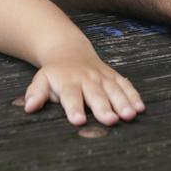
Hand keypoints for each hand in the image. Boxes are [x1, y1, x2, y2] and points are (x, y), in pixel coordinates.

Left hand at [23, 51, 144, 126]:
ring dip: (123, 102)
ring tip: (129, 115)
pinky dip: (133, 95)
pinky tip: (140, 108)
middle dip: (103, 107)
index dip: (74, 108)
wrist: (69, 50)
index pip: (71, 96)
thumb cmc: (55, 74)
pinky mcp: (113, 76)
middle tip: (110, 120)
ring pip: (114, 90)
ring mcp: (102, 77)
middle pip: (95, 94)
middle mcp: (86, 79)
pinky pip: (125, 85)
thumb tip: (29, 107)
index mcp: (67, 82)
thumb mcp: (41, 80)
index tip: (78, 120)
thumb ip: (36, 93)